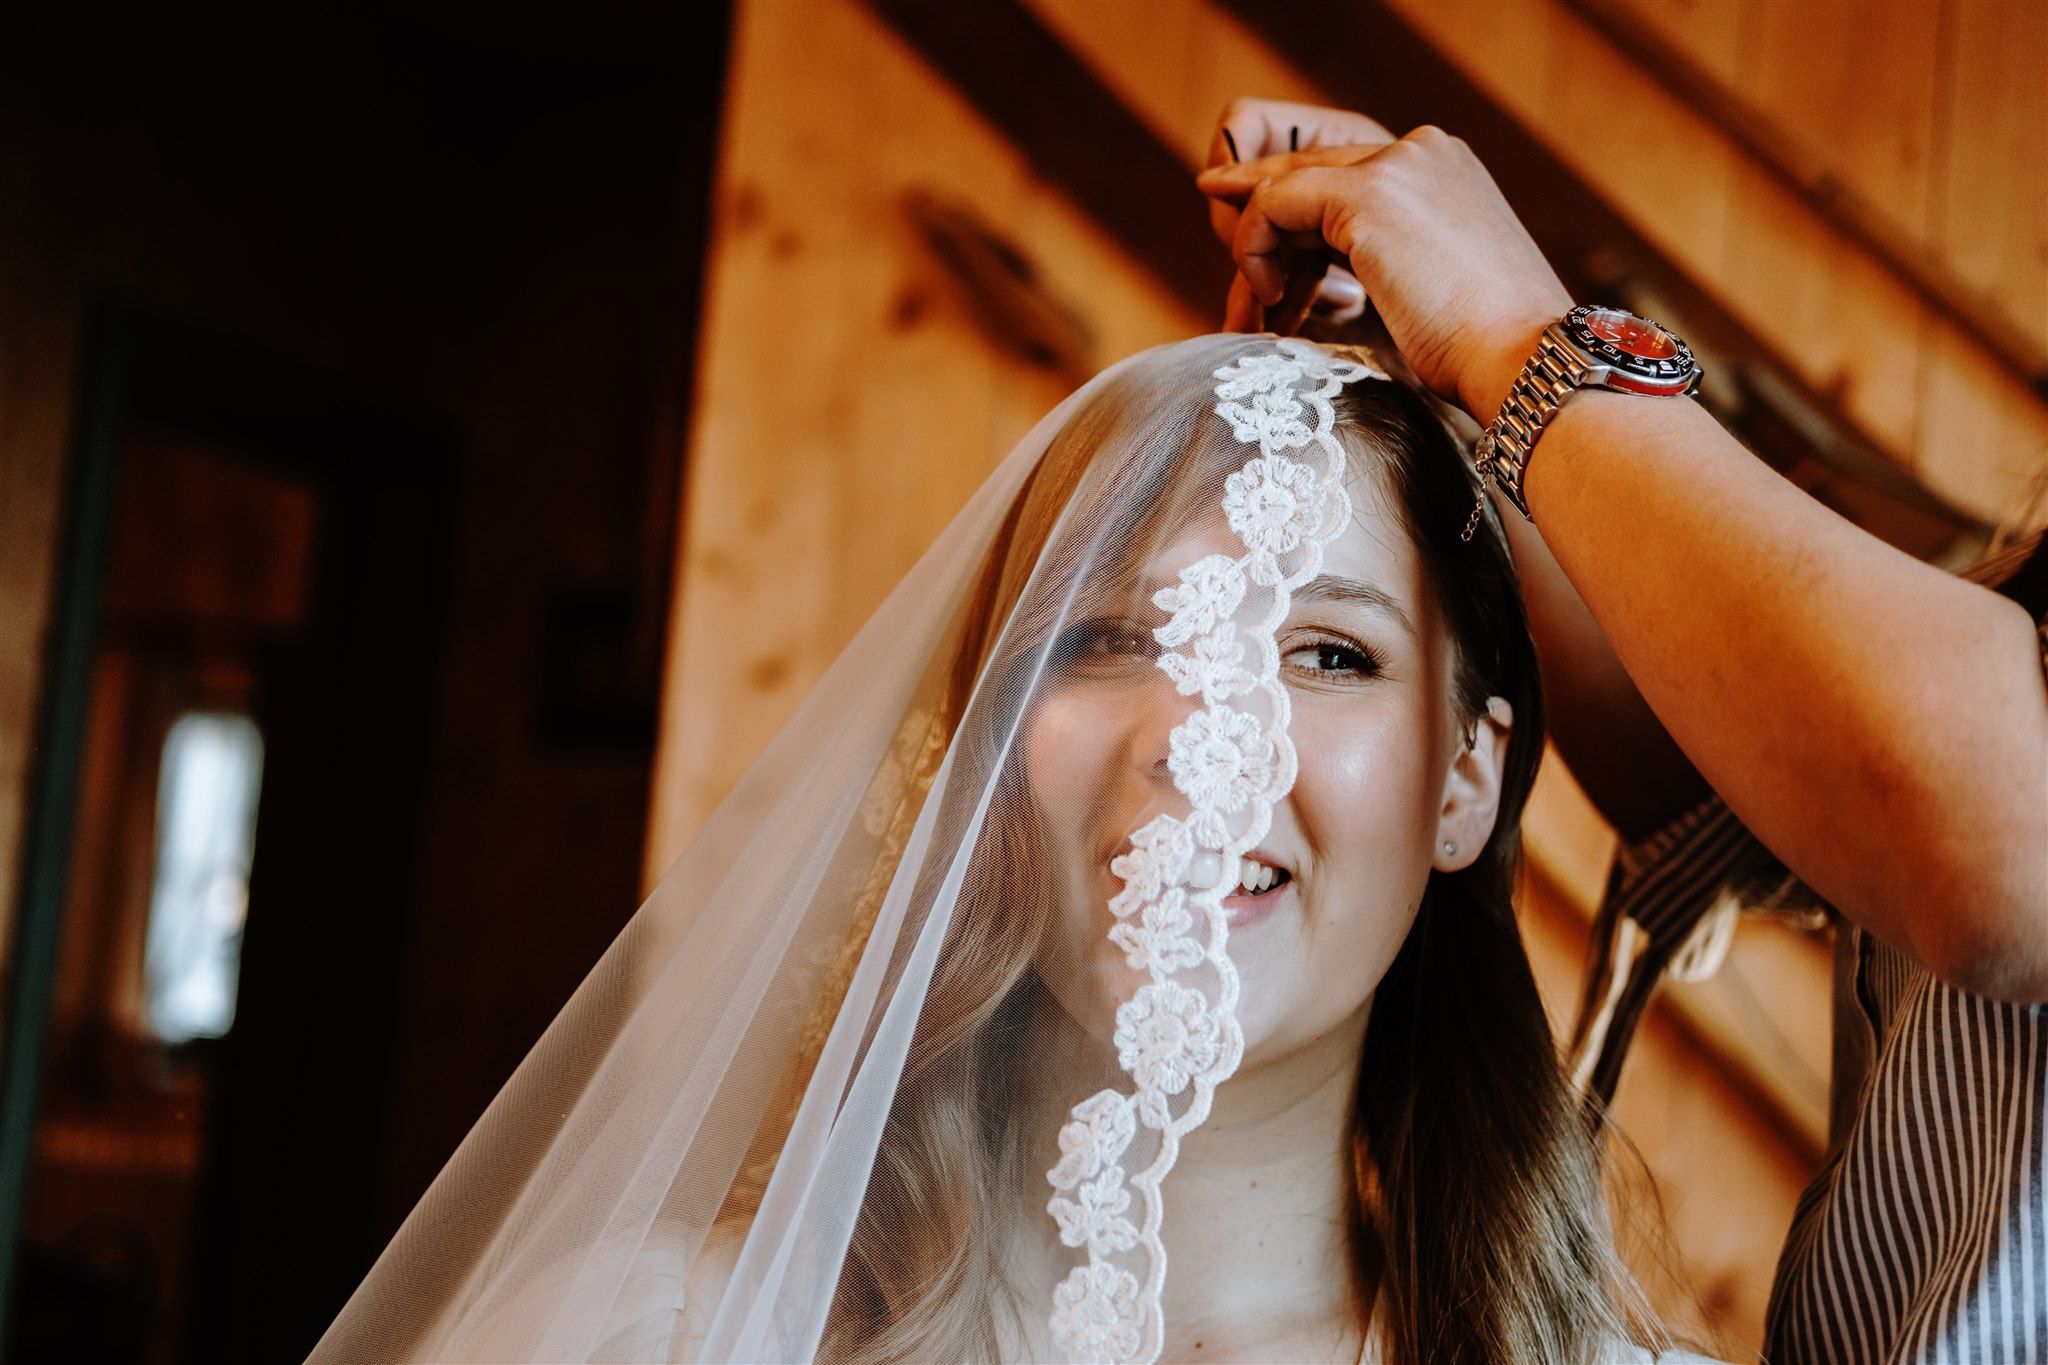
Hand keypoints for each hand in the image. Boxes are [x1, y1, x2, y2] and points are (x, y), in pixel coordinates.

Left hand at [1197, 119, 1572, 422]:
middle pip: (1308, 176)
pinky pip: (1273, 204)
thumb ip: (1384, 262)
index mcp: (1443, 170)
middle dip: (1262, 237)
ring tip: (1248, 320)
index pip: (1342, 177)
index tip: (1259, 268)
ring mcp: (1397, 166)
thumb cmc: (1485, 354)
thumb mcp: (1431, 290)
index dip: (1294, 223)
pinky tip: (1267, 303)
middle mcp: (1423, 151)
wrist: (1525, 361)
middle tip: (1237, 297)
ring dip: (1253, 258)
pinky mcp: (1369, 194)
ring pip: (1283, 190)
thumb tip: (1326, 282)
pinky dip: (1253, 251)